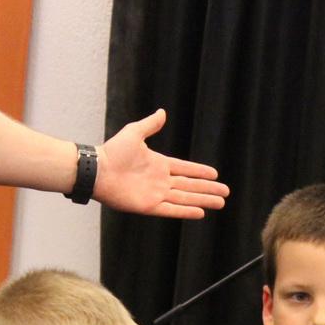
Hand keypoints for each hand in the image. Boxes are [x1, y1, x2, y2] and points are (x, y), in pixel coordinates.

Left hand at [95, 109, 228, 218]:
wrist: (98, 170)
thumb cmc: (113, 151)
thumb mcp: (134, 133)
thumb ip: (150, 125)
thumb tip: (162, 112)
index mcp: (159, 164)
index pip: (185, 169)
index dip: (200, 172)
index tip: (215, 174)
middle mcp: (160, 181)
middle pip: (190, 186)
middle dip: (208, 189)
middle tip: (226, 192)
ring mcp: (156, 194)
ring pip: (186, 198)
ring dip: (204, 200)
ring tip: (220, 203)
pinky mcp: (150, 206)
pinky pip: (172, 210)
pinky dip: (186, 211)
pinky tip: (201, 212)